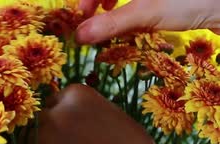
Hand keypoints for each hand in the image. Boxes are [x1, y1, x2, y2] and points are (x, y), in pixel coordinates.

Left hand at [34, 84, 162, 143]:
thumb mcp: (105, 110)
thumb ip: (78, 110)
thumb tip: (57, 115)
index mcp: (75, 92)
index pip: (52, 101)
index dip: (58, 117)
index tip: (69, 130)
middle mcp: (57, 109)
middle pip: (37, 118)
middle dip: (45, 130)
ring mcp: (46, 133)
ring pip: (28, 137)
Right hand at [76, 0, 219, 43]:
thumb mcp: (147, 12)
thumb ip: (112, 24)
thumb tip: (79, 37)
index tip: (81, 17)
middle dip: (98, 2)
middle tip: (92, 21)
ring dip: (113, 5)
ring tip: (110, 19)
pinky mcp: (166, 0)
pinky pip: (140, 1)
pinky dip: (130, 9)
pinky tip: (132, 20)